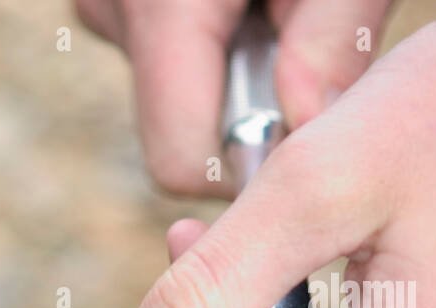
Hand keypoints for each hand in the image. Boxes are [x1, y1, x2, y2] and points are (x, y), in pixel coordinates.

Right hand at [77, 0, 393, 194]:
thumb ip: (331, 42)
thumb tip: (307, 135)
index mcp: (163, 7)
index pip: (179, 159)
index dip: (243, 163)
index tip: (302, 132)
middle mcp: (114, 8)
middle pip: (174, 124)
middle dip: (241, 102)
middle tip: (297, 30)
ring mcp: (103, 0)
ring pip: (168, 86)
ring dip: (228, 63)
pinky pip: (160, 48)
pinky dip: (208, 32)